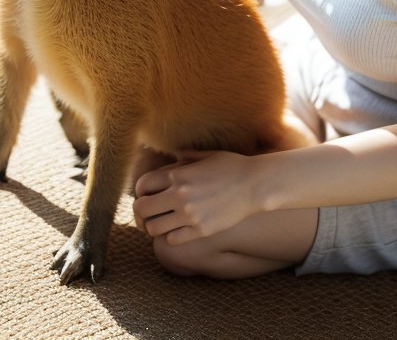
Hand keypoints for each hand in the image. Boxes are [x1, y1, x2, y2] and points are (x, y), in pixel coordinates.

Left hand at [131, 149, 258, 244]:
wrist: (256, 185)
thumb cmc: (232, 166)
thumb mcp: (207, 155)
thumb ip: (186, 158)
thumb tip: (174, 158)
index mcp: (177, 174)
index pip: (141, 185)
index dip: (140, 192)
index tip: (146, 196)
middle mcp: (180, 195)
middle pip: (141, 209)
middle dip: (141, 212)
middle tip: (148, 214)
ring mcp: (190, 214)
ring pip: (153, 228)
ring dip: (154, 227)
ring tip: (161, 224)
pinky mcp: (202, 231)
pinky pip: (172, 240)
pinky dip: (171, 237)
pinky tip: (178, 231)